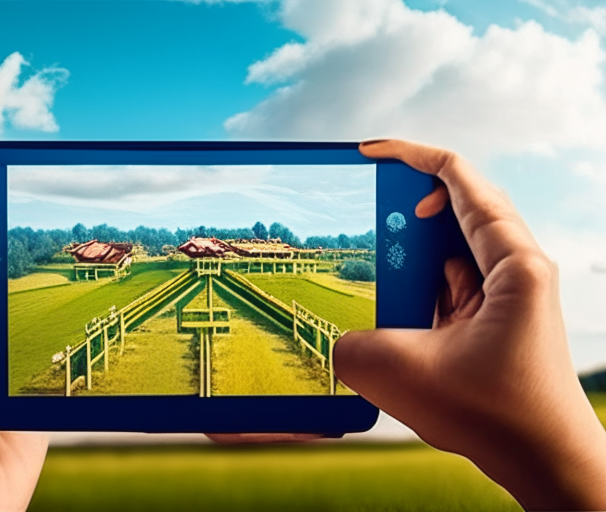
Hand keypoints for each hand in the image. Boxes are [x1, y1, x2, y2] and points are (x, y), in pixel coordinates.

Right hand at [332, 139, 605, 510]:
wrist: (545, 462)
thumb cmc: (497, 416)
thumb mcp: (402, 373)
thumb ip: (351, 347)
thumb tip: (339, 339)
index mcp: (511, 263)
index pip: (460, 181)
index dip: (411, 157)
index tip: (369, 153)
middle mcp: (513, 268)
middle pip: (457, 207)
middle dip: (405, 203)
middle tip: (363, 208)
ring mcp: (504, 294)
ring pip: (450, 248)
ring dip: (408, 247)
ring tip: (370, 256)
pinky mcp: (491, 319)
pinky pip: (448, 282)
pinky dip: (416, 281)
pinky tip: (388, 297)